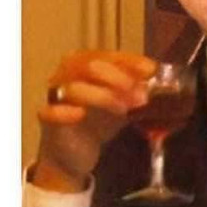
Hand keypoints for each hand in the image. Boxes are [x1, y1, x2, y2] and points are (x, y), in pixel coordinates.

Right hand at [33, 51, 157, 192]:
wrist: (76, 152)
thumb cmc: (100, 119)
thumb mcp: (123, 101)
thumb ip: (137, 89)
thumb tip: (159, 80)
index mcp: (86, 63)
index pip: (108, 55)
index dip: (130, 61)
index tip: (150, 70)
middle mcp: (68, 73)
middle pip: (90, 65)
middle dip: (119, 78)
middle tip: (140, 95)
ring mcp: (56, 95)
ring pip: (74, 87)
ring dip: (103, 96)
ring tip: (124, 109)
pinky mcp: (47, 119)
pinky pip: (50, 111)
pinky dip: (65, 111)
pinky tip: (80, 114)